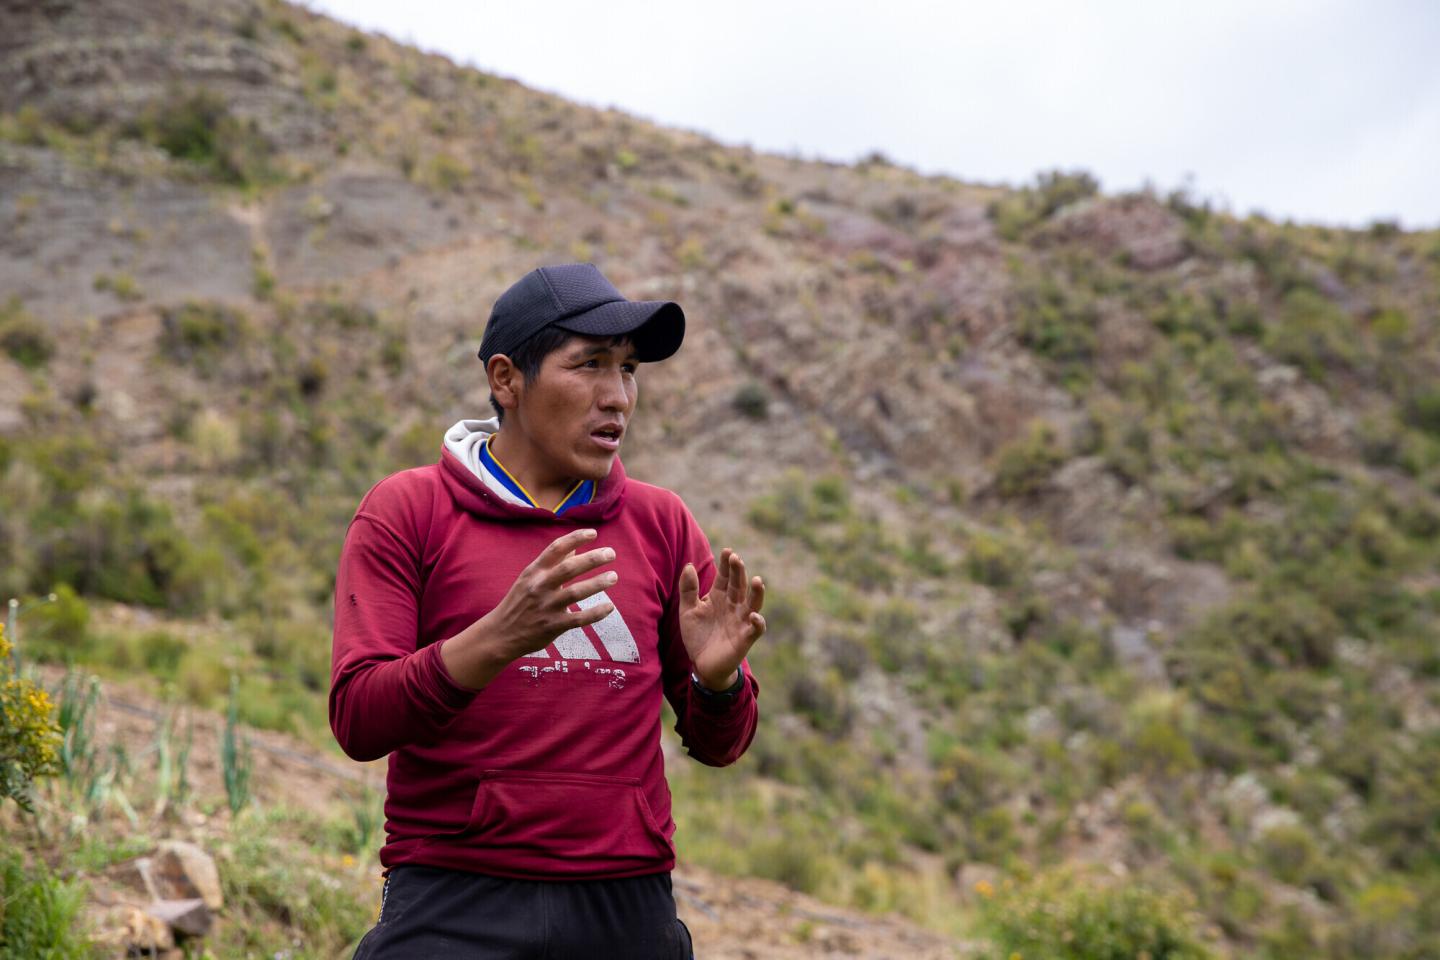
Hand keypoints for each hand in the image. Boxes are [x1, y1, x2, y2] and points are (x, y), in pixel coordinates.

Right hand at [441, 528, 615, 688]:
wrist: (500, 634)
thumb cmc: (519, 602)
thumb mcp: (529, 579)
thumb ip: (552, 564)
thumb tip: (575, 548)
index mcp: (534, 572)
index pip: (556, 548)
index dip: (575, 538)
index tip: (593, 533)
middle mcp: (539, 587)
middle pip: (569, 568)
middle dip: (593, 559)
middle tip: (611, 553)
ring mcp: (546, 607)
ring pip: (576, 592)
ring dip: (598, 583)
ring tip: (613, 576)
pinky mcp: (552, 626)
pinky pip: (579, 619)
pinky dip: (596, 613)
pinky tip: (610, 607)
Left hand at [678, 548, 765, 690]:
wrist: (702, 665)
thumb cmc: (697, 636)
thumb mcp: (687, 611)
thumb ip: (688, 589)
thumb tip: (688, 565)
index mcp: (719, 597)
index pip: (725, 577)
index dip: (726, 564)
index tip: (727, 551)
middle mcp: (733, 606)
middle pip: (739, 585)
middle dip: (739, 572)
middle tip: (736, 559)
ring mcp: (741, 621)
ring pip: (753, 603)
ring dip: (757, 592)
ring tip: (757, 580)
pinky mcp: (745, 638)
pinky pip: (756, 629)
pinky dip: (758, 622)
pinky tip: (754, 615)